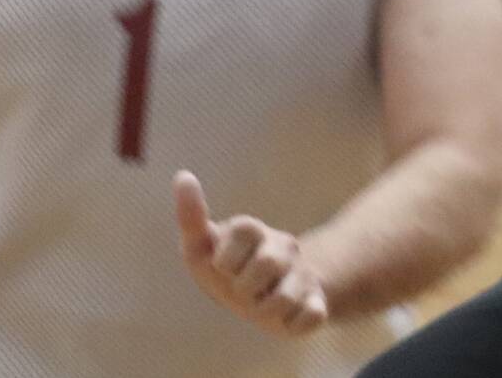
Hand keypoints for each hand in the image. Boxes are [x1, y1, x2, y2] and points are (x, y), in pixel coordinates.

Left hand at [173, 171, 328, 337]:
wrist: (267, 299)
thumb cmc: (229, 272)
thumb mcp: (202, 249)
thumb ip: (191, 218)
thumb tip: (182, 175)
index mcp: (256, 232)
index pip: (243, 228)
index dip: (226, 256)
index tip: (223, 266)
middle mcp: (284, 247)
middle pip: (266, 263)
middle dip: (244, 288)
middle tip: (243, 289)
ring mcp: (304, 275)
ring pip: (284, 297)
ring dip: (264, 311)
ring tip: (261, 304)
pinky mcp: (319, 303)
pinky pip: (311, 317)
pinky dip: (293, 324)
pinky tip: (285, 317)